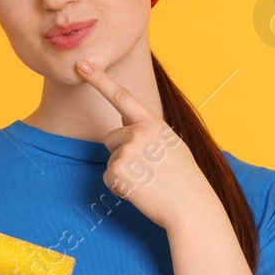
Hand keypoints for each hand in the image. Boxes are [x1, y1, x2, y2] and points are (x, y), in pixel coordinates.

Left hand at [74, 59, 223, 231]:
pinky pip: (108, 179)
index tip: (81, 64)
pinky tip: (142, 192)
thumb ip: (149, 130)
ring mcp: (128, 151)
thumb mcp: (172, 146)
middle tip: (148, 171)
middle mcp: (140, 132)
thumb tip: (123, 117)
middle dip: (121, 155)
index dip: (99, 79)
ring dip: (124, 174)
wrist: (193, 209)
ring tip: (149, 183)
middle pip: (110, 138)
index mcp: (154, 123)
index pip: (121, 96)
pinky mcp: (117, 171)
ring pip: (110, 160)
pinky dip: (120, 188)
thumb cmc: (185, 181)